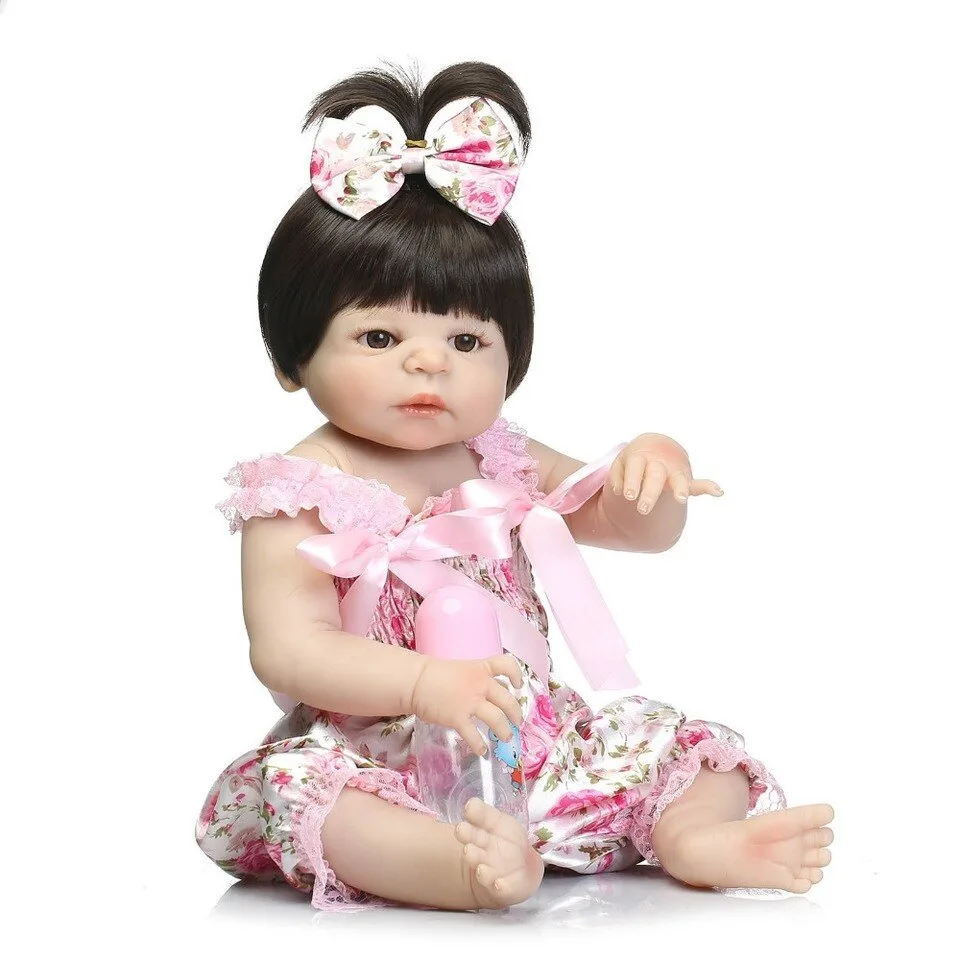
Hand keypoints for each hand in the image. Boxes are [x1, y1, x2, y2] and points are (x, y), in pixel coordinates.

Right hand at [409, 655, 523, 756]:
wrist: (416, 681)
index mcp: (481, 669)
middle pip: (507, 700)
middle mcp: (480, 684)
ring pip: (497, 719)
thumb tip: (494, 694)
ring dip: (505, 731)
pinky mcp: (458, 718)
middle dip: (516, 714)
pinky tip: (482, 751)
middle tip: (517, 722)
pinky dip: (480, 745)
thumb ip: (479, 680)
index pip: (507, 665)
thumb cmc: (437, 675)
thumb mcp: (464, 670)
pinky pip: (474, 736)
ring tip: (507, 737)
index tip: (518, 686)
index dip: (517, 675)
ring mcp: (470, 702)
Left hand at [609, 433, 722, 514]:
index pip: (636, 467)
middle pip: (655, 476)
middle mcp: (658, 464)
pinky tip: (718, 492)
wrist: (654, 446)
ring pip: (678, 480)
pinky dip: (708, 487)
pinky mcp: (684, 480)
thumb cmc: (633, 462)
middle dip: (649, 492)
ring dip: (679, 488)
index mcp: (640, 457)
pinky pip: (698, 484)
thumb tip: (618, 489)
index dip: (633, 481)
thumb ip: (617, 477)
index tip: (628, 496)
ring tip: (680, 499)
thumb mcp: (620, 465)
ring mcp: (673, 472)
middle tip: (642, 508)